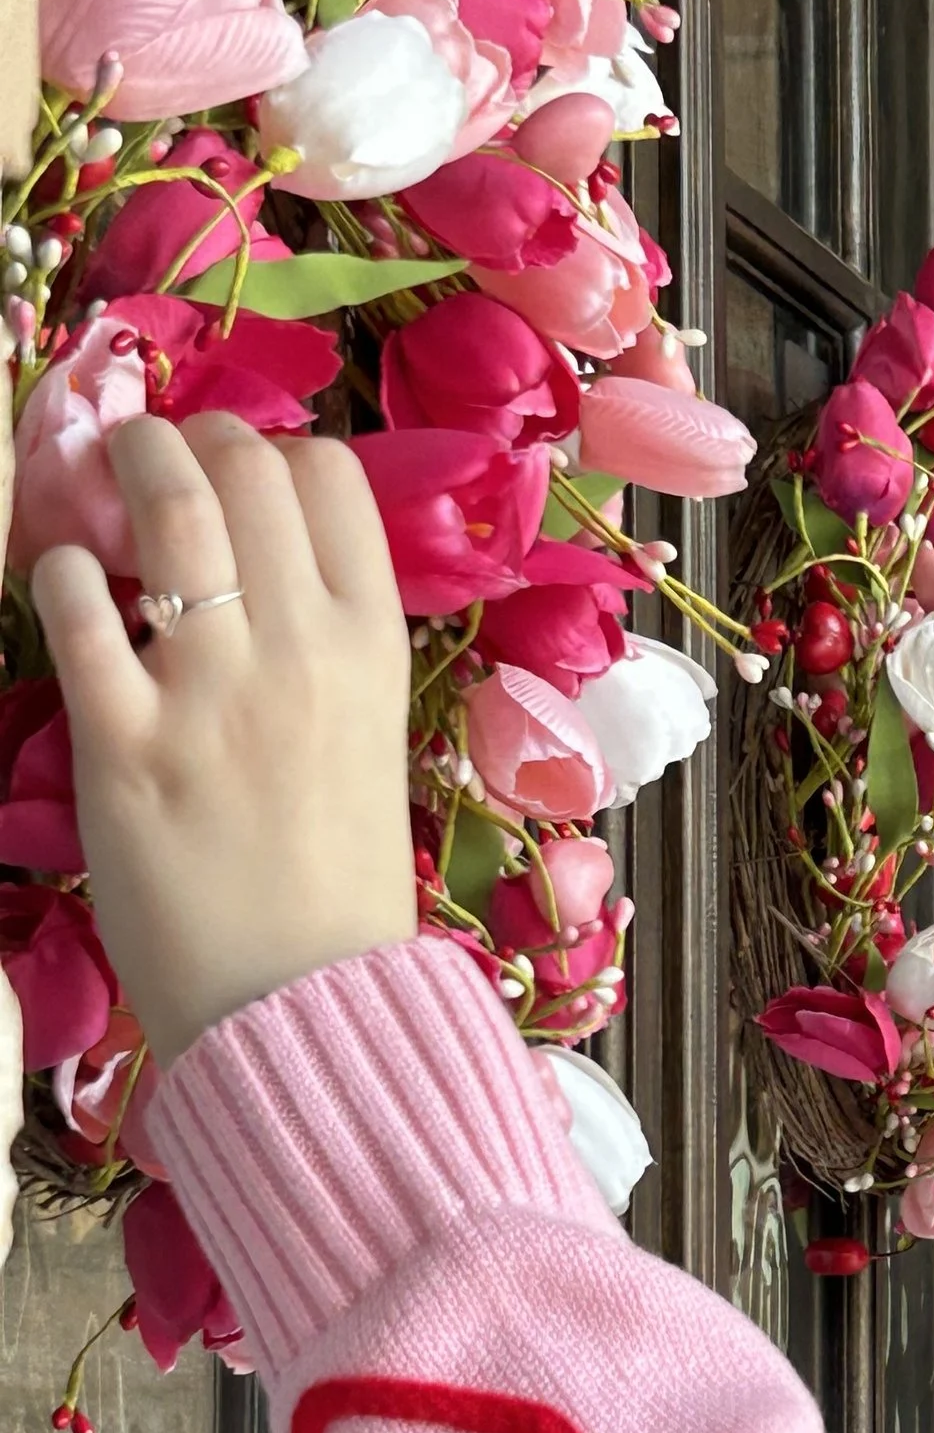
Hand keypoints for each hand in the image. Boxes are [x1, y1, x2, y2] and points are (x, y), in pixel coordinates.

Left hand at [32, 414, 417, 1062]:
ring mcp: (212, 691)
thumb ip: (330, 644)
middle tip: (161, 454)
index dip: (279, 452)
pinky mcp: (125, 741)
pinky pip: (79, 608)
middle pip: (251, 469)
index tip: (244, 469)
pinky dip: (63, 572)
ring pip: (170, 510)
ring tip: (107, 469)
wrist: (302, 995)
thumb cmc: (335, 873)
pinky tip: (68, 584)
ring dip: (128, 464)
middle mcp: (301, 648)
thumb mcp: (371, 732)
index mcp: (372, 646)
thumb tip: (268, 561)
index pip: (333, 481)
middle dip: (196, 437)